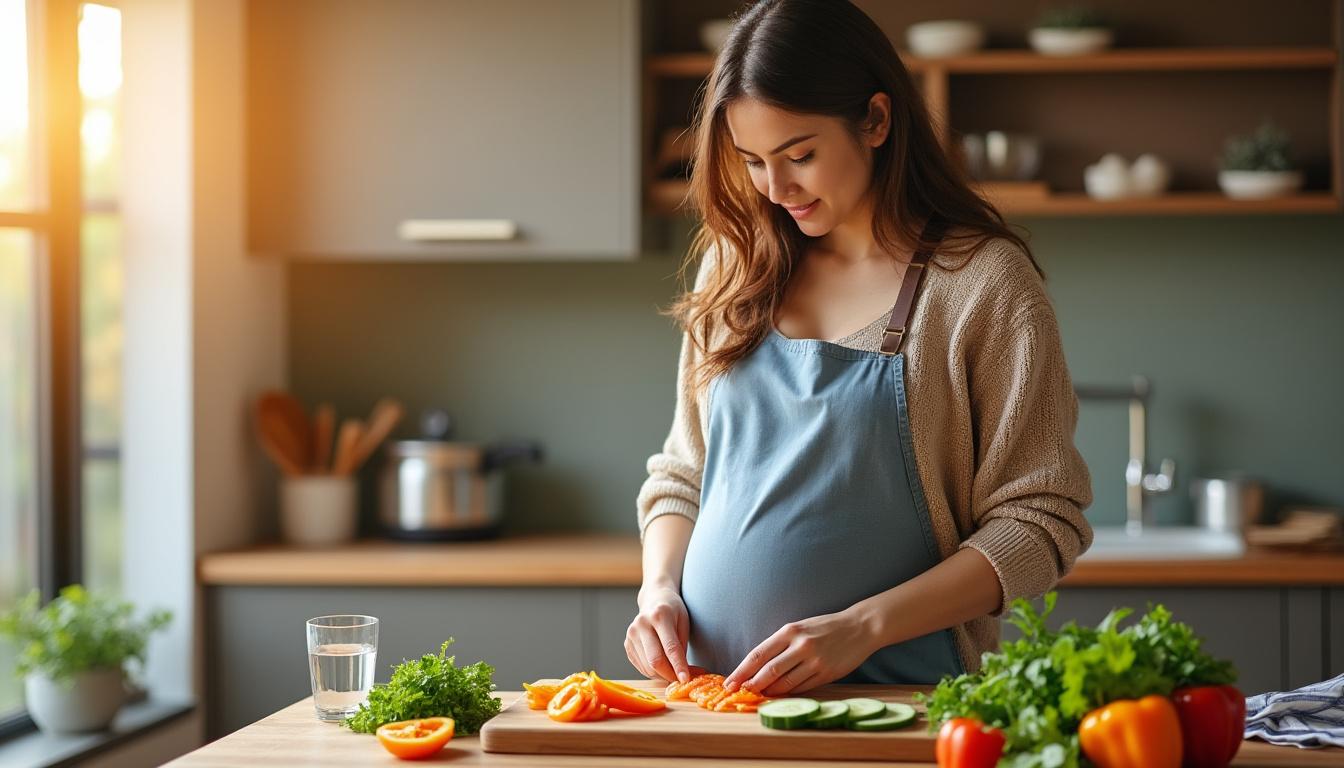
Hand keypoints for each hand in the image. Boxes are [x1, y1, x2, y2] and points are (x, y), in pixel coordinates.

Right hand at [626, 583, 692, 682]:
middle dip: (670, 675)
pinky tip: (661, 664)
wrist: (654, 599)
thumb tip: (683, 674)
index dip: (678, 666)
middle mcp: (641, 624)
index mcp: (660, 615)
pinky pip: (641, 667)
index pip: (670, 647)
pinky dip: (654, 672)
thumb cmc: (673, 611)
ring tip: (673, 669)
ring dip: (662, 675)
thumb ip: (681, 647)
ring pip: (648, 667)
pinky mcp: (627, 644)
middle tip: (682, 679)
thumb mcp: (684, 622)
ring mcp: (631, 634)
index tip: (685, 680)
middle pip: (655, 660)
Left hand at [723, 608, 877, 695]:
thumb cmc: (825, 628)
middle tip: (737, 693)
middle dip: (750, 684)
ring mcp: (814, 661)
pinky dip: (788, 694)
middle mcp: (801, 645)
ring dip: (768, 692)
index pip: (758, 654)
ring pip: (784, 683)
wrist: (859, 627)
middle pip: (768, 671)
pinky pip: (801, 688)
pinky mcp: (826, 673)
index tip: (729, 682)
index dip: (741, 670)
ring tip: (757, 696)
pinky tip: (779, 696)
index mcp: (790, 631)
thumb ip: (781, 645)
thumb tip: (757, 668)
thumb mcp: (800, 628)